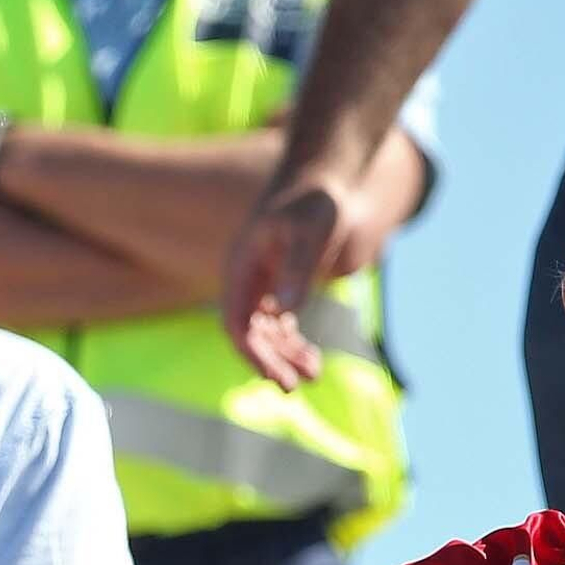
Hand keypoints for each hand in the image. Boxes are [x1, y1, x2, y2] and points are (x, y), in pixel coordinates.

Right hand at [223, 174, 352, 387]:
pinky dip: (293, 343)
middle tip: (293, 388)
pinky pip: (280, 323)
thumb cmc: (319, 198)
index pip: (235, 321)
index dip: (252, 353)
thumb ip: (298, 270)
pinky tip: (312, 359)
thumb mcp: (312, 232)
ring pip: (266, 332)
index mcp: (242, 263)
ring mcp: (264, 281)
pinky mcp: (283, 282)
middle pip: (249, 333)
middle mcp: (248, 277)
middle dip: (269, 362)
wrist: (330, 176)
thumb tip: (284, 310)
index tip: (274, 378)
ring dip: (285, 355)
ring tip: (313, 375)